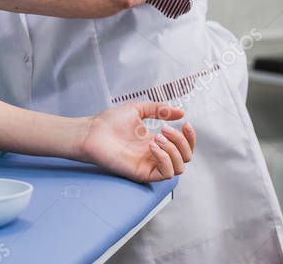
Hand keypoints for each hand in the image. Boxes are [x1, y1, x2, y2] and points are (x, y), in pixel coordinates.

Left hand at [78, 102, 194, 182]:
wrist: (92, 131)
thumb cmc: (109, 122)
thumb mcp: (138, 109)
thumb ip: (160, 109)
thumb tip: (181, 112)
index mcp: (157, 142)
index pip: (184, 146)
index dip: (190, 137)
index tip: (186, 123)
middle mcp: (156, 155)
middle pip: (186, 158)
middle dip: (182, 142)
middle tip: (165, 129)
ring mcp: (150, 165)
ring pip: (179, 168)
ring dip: (174, 150)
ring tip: (157, 137)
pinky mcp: (143, 173)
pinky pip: (165, 174)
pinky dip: (165, 159)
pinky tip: (152, 146)